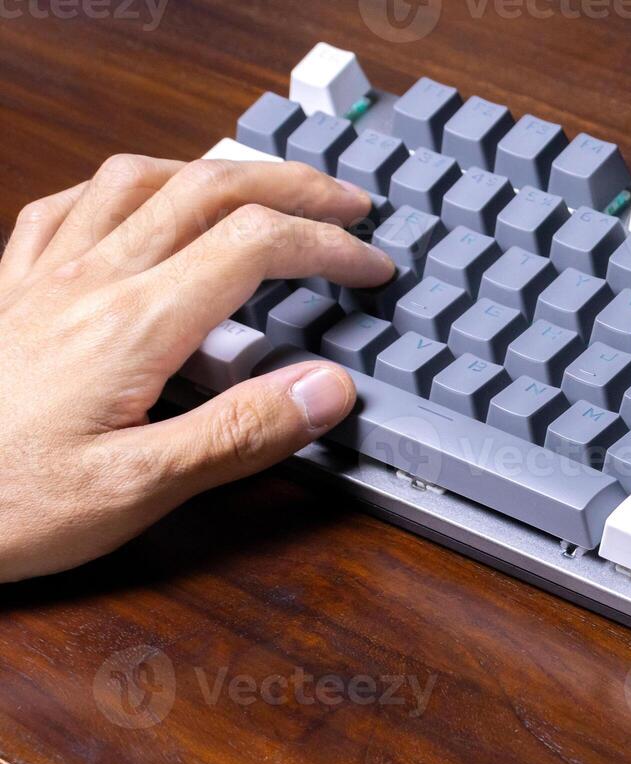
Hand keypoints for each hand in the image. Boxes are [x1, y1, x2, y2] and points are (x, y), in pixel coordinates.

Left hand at [0, 155, 393, 581]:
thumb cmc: (3, 505)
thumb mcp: (136, 491)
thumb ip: (238, 433)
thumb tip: (328, 387)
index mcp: (134, 326)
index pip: (256, 247)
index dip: (329, 246)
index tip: (372, 265)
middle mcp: (89, 281)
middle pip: (207, 189)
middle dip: (291, 186)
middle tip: (345, 201)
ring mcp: (42, 277)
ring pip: (139, 179)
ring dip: (212, 170)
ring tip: (258, 188)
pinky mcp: (8, 290)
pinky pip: (67, 204)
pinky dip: (125, 187)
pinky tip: (138, 203)